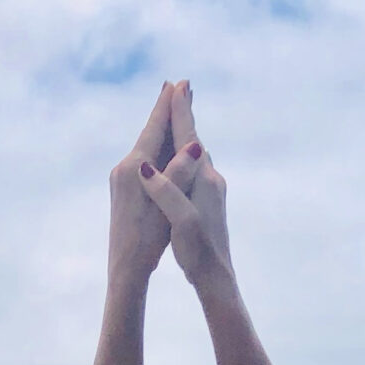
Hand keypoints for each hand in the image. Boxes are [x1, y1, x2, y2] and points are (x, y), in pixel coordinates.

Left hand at [108, 82, 178, 283]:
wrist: (124, 269)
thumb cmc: (147, 242)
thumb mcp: (167, 206)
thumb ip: (179, 173)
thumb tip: (195, 145)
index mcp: (135, 168)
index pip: (155, 128)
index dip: (168, 105)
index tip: (178, 82)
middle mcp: (125, 168)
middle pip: (149, 133)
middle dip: (165, 111)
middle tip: (176, 86)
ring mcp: (122, 179)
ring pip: (147, 147)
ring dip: (162, 129)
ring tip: (172, 111)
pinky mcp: (124, 191)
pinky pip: (145, 161)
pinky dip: (157, 149)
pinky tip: (163, 149)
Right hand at [139, 82, 232, 288]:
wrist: (218, 279)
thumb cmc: (199, 252)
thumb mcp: (180, 221)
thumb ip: (166, 192)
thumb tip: (146, 168)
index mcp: (204, 179)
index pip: (189, 137)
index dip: (180, 112)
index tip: (176, 85)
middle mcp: (212, 180)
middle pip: (195, 139)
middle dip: (184, 115)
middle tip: (179, 89)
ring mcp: (212, 192)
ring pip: (197, 154)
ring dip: (186, 134)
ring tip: (181, 117)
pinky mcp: (209, 204)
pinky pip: (196, 170)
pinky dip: (187, 156)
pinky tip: (186, 160)